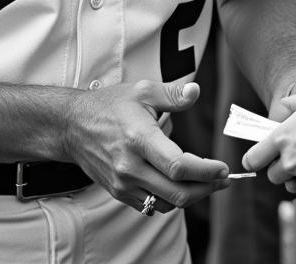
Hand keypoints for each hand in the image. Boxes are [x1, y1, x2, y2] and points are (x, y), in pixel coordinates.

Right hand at [62, 79, 229, 213]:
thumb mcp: (142, 91)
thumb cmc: (109, 105)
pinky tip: (180, 185)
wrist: (72, 126)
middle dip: (207, 188)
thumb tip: (196, 92)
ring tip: (207, 182)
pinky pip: (151, 205)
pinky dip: (170, 199)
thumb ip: (172, 94)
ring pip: (166, 203)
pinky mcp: (118, 192)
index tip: (223, 168)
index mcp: (139, 138)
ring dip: (191, 196)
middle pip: (177, 192)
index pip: (179, 166)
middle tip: (223, 179)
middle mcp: (130, 166)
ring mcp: (123, 183)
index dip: (206, 171)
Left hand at [266, 67, 295, 204]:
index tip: (254, 159)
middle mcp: (289, 159)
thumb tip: (284, 104)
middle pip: (273, 176)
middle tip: (291, 158)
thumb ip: (293, 104)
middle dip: (280, 170)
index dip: (252, 159)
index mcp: (281, 137)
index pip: (253, 158)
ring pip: (295, 184)